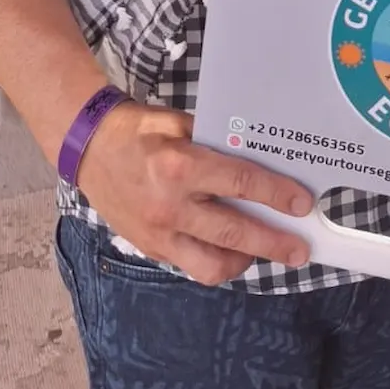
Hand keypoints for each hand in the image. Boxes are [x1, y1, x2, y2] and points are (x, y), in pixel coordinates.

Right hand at [76, 103, 315, 284]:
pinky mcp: (150, 248)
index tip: (301, 204)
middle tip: (299, 250)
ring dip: (242, 261)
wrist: (88, 149)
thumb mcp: (178, 123)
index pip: (241, 184)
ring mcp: (159, 234)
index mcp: (181, 167)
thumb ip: (215, 140)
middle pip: (234, 232)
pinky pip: (190, 265)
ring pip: (211, 266)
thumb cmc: (136, 130)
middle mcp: (171, 207)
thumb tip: (255, 155)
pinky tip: (229, 250)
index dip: (276, 195)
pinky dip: (214, 260)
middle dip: (273, 243)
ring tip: (260, 252)